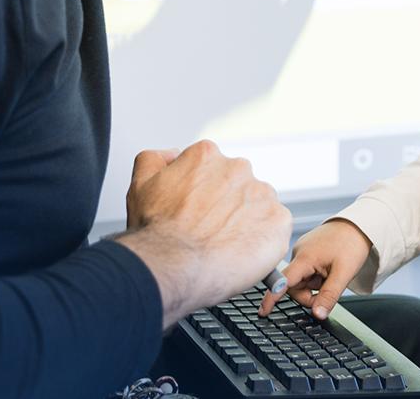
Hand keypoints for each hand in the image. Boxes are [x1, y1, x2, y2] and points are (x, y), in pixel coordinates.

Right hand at [116, 140, 292, 327]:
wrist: (174, 265)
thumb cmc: (158, 232)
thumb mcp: (140, 183)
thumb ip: (155, 158)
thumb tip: (172, 154)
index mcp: (207, 155)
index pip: (213, 169)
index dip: (204, 194)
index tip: (199, 211)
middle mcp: (238, 168)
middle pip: (238, 185)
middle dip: (228, 205)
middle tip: (211, 231)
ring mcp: (261, 193)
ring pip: (258, 206)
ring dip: (247, 221)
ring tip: (226, 246)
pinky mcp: (279, 220)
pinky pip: (276, 228)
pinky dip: (264, 241)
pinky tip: (243, 253)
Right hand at [256, 218, 371, 320]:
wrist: (359, 226)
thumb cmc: (351, 245)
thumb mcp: (344, 274)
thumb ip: (329, 296)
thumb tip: (318, 315)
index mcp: (305, 258)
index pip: (283, 282)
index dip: (272, 298)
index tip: (263, 311)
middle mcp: (299, 253)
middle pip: (293, 286)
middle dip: (309, 295)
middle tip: (327, 291)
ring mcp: (302, 252)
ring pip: (300, 281)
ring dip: (313, 286)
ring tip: (330, 276)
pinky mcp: (306, 252)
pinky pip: (305, 273)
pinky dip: (315, 278)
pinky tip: (327, 270)